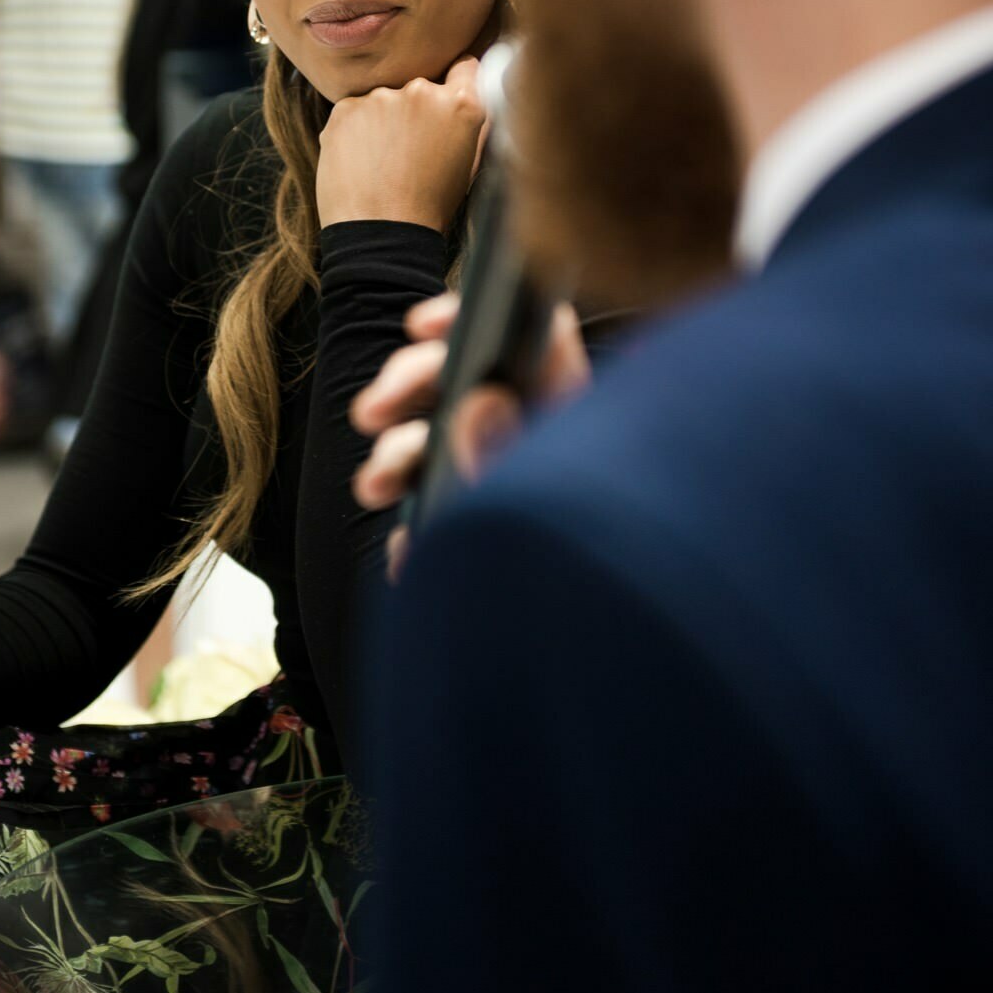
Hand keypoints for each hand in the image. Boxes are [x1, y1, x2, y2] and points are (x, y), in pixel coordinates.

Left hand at [316, 57, 487, 232]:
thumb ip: (473, 121)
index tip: (446, 100)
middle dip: (416, 110)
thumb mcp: (469, 163)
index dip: (457, 82)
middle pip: (420, 86)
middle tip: (411, 151)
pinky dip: (355, 131)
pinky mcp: (344, 109)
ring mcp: (380, 98)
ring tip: (382, 163)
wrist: (380, 235)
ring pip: (384, 100)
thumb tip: (474, 91)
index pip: (464, 66)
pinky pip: (353, 112)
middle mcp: (422, 91)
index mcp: (461, 104)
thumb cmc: (430, 207)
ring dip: (383, 121)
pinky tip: (361, 162)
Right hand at [351, 292, 590, 576]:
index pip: (531, 335)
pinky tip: (405, 550)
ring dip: (395, 456)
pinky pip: (439, 512)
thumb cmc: (617, 583)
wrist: (622, 674)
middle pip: (466, 379)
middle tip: (370, 412)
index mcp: (574, 408)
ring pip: (440, 442)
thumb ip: (513, 455)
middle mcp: (540, 435)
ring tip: (374, 487)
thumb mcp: (559, 511)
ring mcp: (507, 481)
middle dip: (408, 387)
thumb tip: (480, 403)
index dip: (472, 318)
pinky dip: (415, 527)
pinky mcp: (486, 532)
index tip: (423, 327)